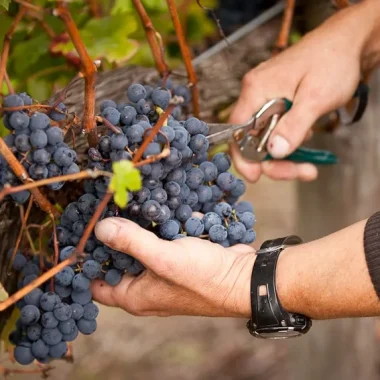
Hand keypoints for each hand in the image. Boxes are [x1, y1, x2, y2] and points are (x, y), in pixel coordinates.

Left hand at [91, 218, 254, 317]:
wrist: (244, 277)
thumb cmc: (203, 276)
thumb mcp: (163, 258)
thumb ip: (130, 242)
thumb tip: (99, 228)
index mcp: (135, 296)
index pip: (97, 284)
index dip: (87, 262)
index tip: (84, 234)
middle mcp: (147, 286)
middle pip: (119, 260)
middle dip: (115, 236)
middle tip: (108, 209)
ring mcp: (164, 271)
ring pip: (142, 246)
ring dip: (140, 225)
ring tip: (131, 200)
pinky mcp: (180, 257)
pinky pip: (163, 239)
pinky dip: (162, 224)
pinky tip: (162, 204)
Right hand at [229, 0, 379, 182]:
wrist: (348, 43)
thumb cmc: (332, 61)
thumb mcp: (316, 97)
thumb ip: (294, 125)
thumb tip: (276, 151)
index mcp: (257, 89)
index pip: (237, 130)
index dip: (243, 156)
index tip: (256, 176)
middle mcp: (256, 94)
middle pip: (252, 139)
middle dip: (274, 160)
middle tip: (302, 171)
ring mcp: (266, 99)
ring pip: (265, 138)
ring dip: (286, 155)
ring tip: (309, 164)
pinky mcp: (277, 103)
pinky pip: (275, 129)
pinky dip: (290, 142)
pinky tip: (306, 138)